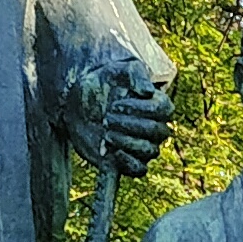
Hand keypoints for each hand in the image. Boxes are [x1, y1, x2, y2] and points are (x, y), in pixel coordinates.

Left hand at [78, 61, 171, 179]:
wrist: (79, 103)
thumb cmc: (103, 83)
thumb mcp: (118, 71)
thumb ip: (135, 74)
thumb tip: (147, 91)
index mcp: (158, 104)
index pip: (163, 110)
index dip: (141, 109)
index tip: (115, 104)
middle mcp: (155, 127)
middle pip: (156, 132)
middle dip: (129, 125)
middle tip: (106, 118)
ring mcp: (143, 146)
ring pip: (149, 151)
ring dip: (126, 142)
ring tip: (106, 133)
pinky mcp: (127, 161)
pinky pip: (139, 170)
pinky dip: (127, 164)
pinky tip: (111, 153)